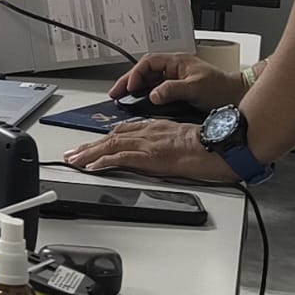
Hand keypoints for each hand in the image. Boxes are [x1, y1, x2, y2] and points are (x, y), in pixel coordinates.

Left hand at [63, 119, 234, 179]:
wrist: (222, 145)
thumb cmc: (209, 143)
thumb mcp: (181, 137)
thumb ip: (165, 141)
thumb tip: (154, 152)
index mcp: (155, 127)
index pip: (122, 131)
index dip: (103, 139)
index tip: (90, 147)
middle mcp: (148, 132)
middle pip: (111, 138)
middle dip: (89, 147)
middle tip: (72, 155)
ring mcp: (149, 144)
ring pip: (111, 146)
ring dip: (90, 154)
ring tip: (74, 161)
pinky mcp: (152, 157)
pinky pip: (123, 158)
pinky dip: (105, 162)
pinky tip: (93, 166)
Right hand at [107, 52, 245, 110]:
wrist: (237, 96)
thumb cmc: (222, 88)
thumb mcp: (196, 88)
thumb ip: (173, 90)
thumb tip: (153, 94)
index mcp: (177, 62)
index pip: (148, 63)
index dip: (135, 73)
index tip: (129, 86)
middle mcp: (174, 68)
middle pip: (144, 71)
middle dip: (128, 81)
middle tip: (116, 92)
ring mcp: (175, 79)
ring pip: (148, 80)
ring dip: (134, 88)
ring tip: (122, 97)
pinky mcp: (177, 90)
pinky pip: (155, 90)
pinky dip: (144, 95)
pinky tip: (139, 102)